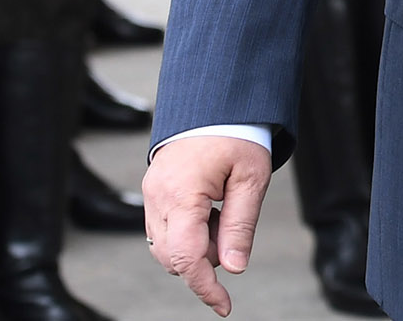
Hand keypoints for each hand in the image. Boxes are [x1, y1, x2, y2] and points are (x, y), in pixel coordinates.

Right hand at [144, 134, 273, 316]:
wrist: (214, 101)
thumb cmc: (237, 134)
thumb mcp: (251, 179)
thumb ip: (241, 226)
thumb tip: (233, 269)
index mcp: (182, 194)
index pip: (187, 257)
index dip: (205, 287)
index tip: (224, 305)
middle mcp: (158, 198)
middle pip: (173, 257)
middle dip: (206, 259)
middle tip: (232, 228)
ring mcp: (151, 195)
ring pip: (167, 247)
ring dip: (197, 244)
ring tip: (223, 212)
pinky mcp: (152, 192)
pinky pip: (165, 229)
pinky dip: (188, 231)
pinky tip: (210, 209)